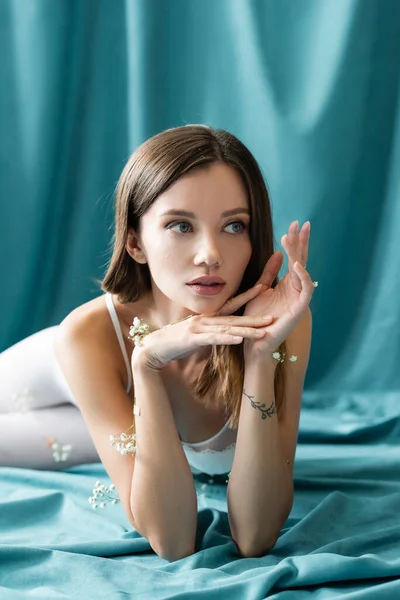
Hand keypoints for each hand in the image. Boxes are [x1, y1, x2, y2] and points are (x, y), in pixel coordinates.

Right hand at [131, 283, 271, 371]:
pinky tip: (239, 340)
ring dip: (246, 330)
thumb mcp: (197, 334)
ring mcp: (198, 328)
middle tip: (273, 316)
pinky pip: (212, 339)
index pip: (231, 305)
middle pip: (234, 317)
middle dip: (254, 318)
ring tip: (263, 332)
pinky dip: (226, 339)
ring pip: (227, 328)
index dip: (248, 297)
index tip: (265, 289)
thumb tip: (225, 332)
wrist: (154, 348)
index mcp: (207, 317)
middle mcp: (204, 319)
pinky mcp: (192, 339)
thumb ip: (211, 331)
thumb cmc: (175, 342)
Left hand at [243, 220, 314, 356]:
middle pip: (302, 260)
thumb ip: (269, 273)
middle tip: (302, 224)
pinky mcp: (299, 308)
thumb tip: (277, 253)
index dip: (295, 242)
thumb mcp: (260, 289)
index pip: (294, 258)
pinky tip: (295, 264)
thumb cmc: (256, 318)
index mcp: (287, 283)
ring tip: (291, 238)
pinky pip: (306, 290)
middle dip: (301, 242)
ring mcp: (299, 298)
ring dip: (298, 254)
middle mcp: (295, 288)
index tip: (294, 224)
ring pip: (303, 271)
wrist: (254, 340)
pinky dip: (303, 276)